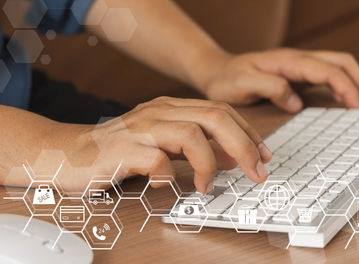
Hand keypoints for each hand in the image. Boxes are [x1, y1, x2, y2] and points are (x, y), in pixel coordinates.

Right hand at [74, 97, 271, 193]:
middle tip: (256, 171)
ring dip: (209, 162)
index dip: (248, 133)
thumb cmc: (121, 150)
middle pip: (214, 117)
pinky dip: (169, 176)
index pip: (220, 111)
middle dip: (244, 145)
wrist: (69, 152)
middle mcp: (158, 112)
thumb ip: (198, 147)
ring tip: (208, 183)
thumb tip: (235, 156)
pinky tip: (166, 184)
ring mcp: (139, 129)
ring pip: (190, 133)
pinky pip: (156, 159)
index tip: (264, 155)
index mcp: (170, 108)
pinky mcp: (121, 150)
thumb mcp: (165, 145)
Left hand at [199, 48, 358, 112]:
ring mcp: (296, 66)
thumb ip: (271, 88)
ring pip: (334, 66)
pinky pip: (323, 75)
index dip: (345, 86)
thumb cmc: (227, 78)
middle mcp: (296, 60)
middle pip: (339, 61)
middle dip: (356, 80)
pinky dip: (337, 85)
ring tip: (354, 104)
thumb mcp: (244, 83)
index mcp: (287, 61)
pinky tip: (337, 100)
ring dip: (349, 82)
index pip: (327, 70)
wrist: (216, 72)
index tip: (354, 106)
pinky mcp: (293, 75)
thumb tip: (296, 102)